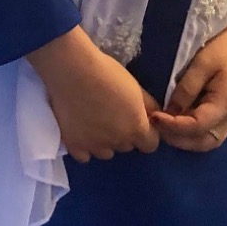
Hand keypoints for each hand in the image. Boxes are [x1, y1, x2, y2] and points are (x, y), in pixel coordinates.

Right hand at [27, 26, 157, 162]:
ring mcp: (95, 146)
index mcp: (136, 128)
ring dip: (104, 141)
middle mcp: (118, 142)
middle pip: (127, 146)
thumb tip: (154, 117)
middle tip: (111, 114)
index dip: (146, 133)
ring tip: (94, 121)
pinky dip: (85, 147)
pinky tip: (81, 131)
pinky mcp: (74, 145)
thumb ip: (148, 106)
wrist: (73, 69)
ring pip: (106, 152)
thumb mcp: (135, 87)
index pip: (150, 144)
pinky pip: (84, 156)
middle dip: (123, 134)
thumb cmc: (107, 73)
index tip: (137, 121)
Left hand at [151, 8, 226, 151]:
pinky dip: (191, 135)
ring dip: (184, 140)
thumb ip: (186, 89)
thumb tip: (169, 111)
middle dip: (178, 139)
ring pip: (206, 142)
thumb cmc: (224, 49)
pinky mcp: (223, 114)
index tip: (154, 116)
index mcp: (225, 104)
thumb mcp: (202, 64)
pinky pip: (207, 133)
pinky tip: (176, 124)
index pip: (197, 126)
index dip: (173, 125)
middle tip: (157, 125)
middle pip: (203, 142)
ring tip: (165, 127)